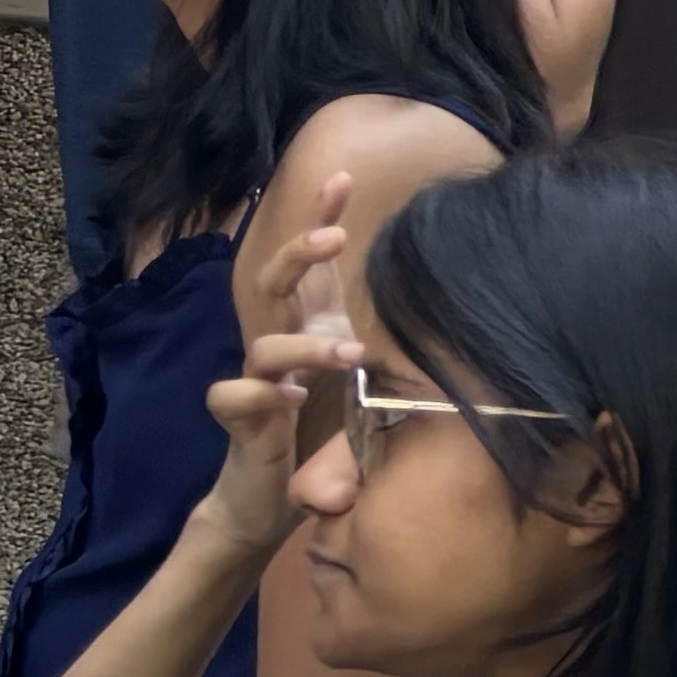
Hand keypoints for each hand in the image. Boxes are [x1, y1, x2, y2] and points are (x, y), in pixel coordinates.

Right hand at [194, 178, 365, 558]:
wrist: (272, 497)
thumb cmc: (325, 430)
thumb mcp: (369, 380)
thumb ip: (390, 350)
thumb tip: (445, 318)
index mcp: (309, 327)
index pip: (313, 266)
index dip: (320, 218)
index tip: (342, 179)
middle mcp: (279, 345)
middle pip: (274, 284)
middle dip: (300, 254)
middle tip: (335, 237)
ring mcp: (256, 380)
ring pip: (264, 344)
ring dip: (307, 345)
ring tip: (349, 352)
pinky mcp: (239, 421)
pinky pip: (232, 395)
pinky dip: (260, 395)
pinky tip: (290, 400)